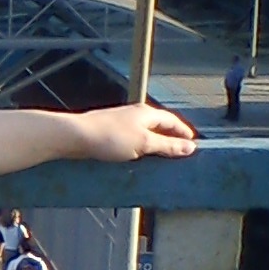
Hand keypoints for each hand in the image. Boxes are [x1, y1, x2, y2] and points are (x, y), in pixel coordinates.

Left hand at [75, 103, 197, 162]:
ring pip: (144, 131)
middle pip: (159, 125)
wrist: (75, 136)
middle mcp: (135, 113)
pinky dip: (139, 146)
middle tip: (179, 151)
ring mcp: (121, 121)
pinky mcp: (109, 131)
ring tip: (160, 157)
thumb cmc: (110, 137)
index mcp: (147, 112)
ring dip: (154, 142)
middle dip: (170, 137)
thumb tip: (190, 147)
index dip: (184, 132)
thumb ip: (167, 146)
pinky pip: (131, 138)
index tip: (192, 144)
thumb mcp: (144, 143)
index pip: (173, 121)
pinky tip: (136, 156)